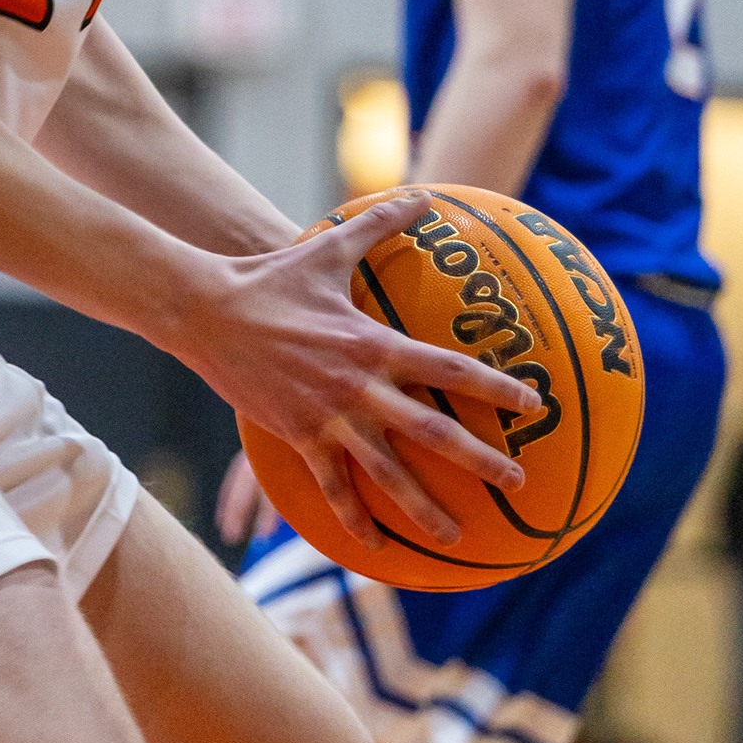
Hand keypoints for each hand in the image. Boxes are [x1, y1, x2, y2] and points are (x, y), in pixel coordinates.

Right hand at [182, 192, 537, 556]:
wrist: (209, 313)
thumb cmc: (273, 278)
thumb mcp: (328, 248)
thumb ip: (378, 224)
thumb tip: (420, 196)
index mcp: (375, 344)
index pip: (449, 368)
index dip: (495, 387)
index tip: (533, 405)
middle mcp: (360, 387)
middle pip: (433, 431)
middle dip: (480, 460)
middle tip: (517, 483)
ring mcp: (329, 418)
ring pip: (388, 473)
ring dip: (424, 508)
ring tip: (456, 537)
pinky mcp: (299, 437)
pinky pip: (333, 487)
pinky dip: (355, 518)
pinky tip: (376, 545)